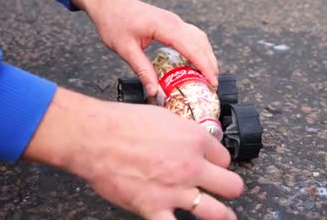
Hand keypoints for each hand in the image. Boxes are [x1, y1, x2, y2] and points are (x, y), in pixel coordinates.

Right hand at [23, 88, 242, 219]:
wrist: (96, 137)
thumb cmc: (125, 123)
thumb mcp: (164, 117)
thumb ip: (185, 132)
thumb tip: (195, 141)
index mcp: (195, 140)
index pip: (225, 158)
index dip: (220, 162)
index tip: (214, 165)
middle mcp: (191, 166)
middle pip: (231, 185)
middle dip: (229, 187)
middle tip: (224, 188)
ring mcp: (175, 190)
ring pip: (216, 212)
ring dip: (222, 215)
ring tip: (224, 216)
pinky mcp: (154, 208)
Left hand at [71, 0, 218, 95]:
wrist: (108, 2)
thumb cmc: (114, 21)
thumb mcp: (126, 49)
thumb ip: (142, 71)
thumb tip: (154, 91)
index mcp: (165, 27)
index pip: (192, 48)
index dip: (204, 66)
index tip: (211, 82)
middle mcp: (174, 22)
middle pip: (201, 43)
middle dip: (210, 64)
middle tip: (213, 84)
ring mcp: (174, 21)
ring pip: (199, 38)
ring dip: (207, 56)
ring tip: (209, 75)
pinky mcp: (171, 23)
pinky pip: (192, 36)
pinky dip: (199, 49)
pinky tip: (197, 61)